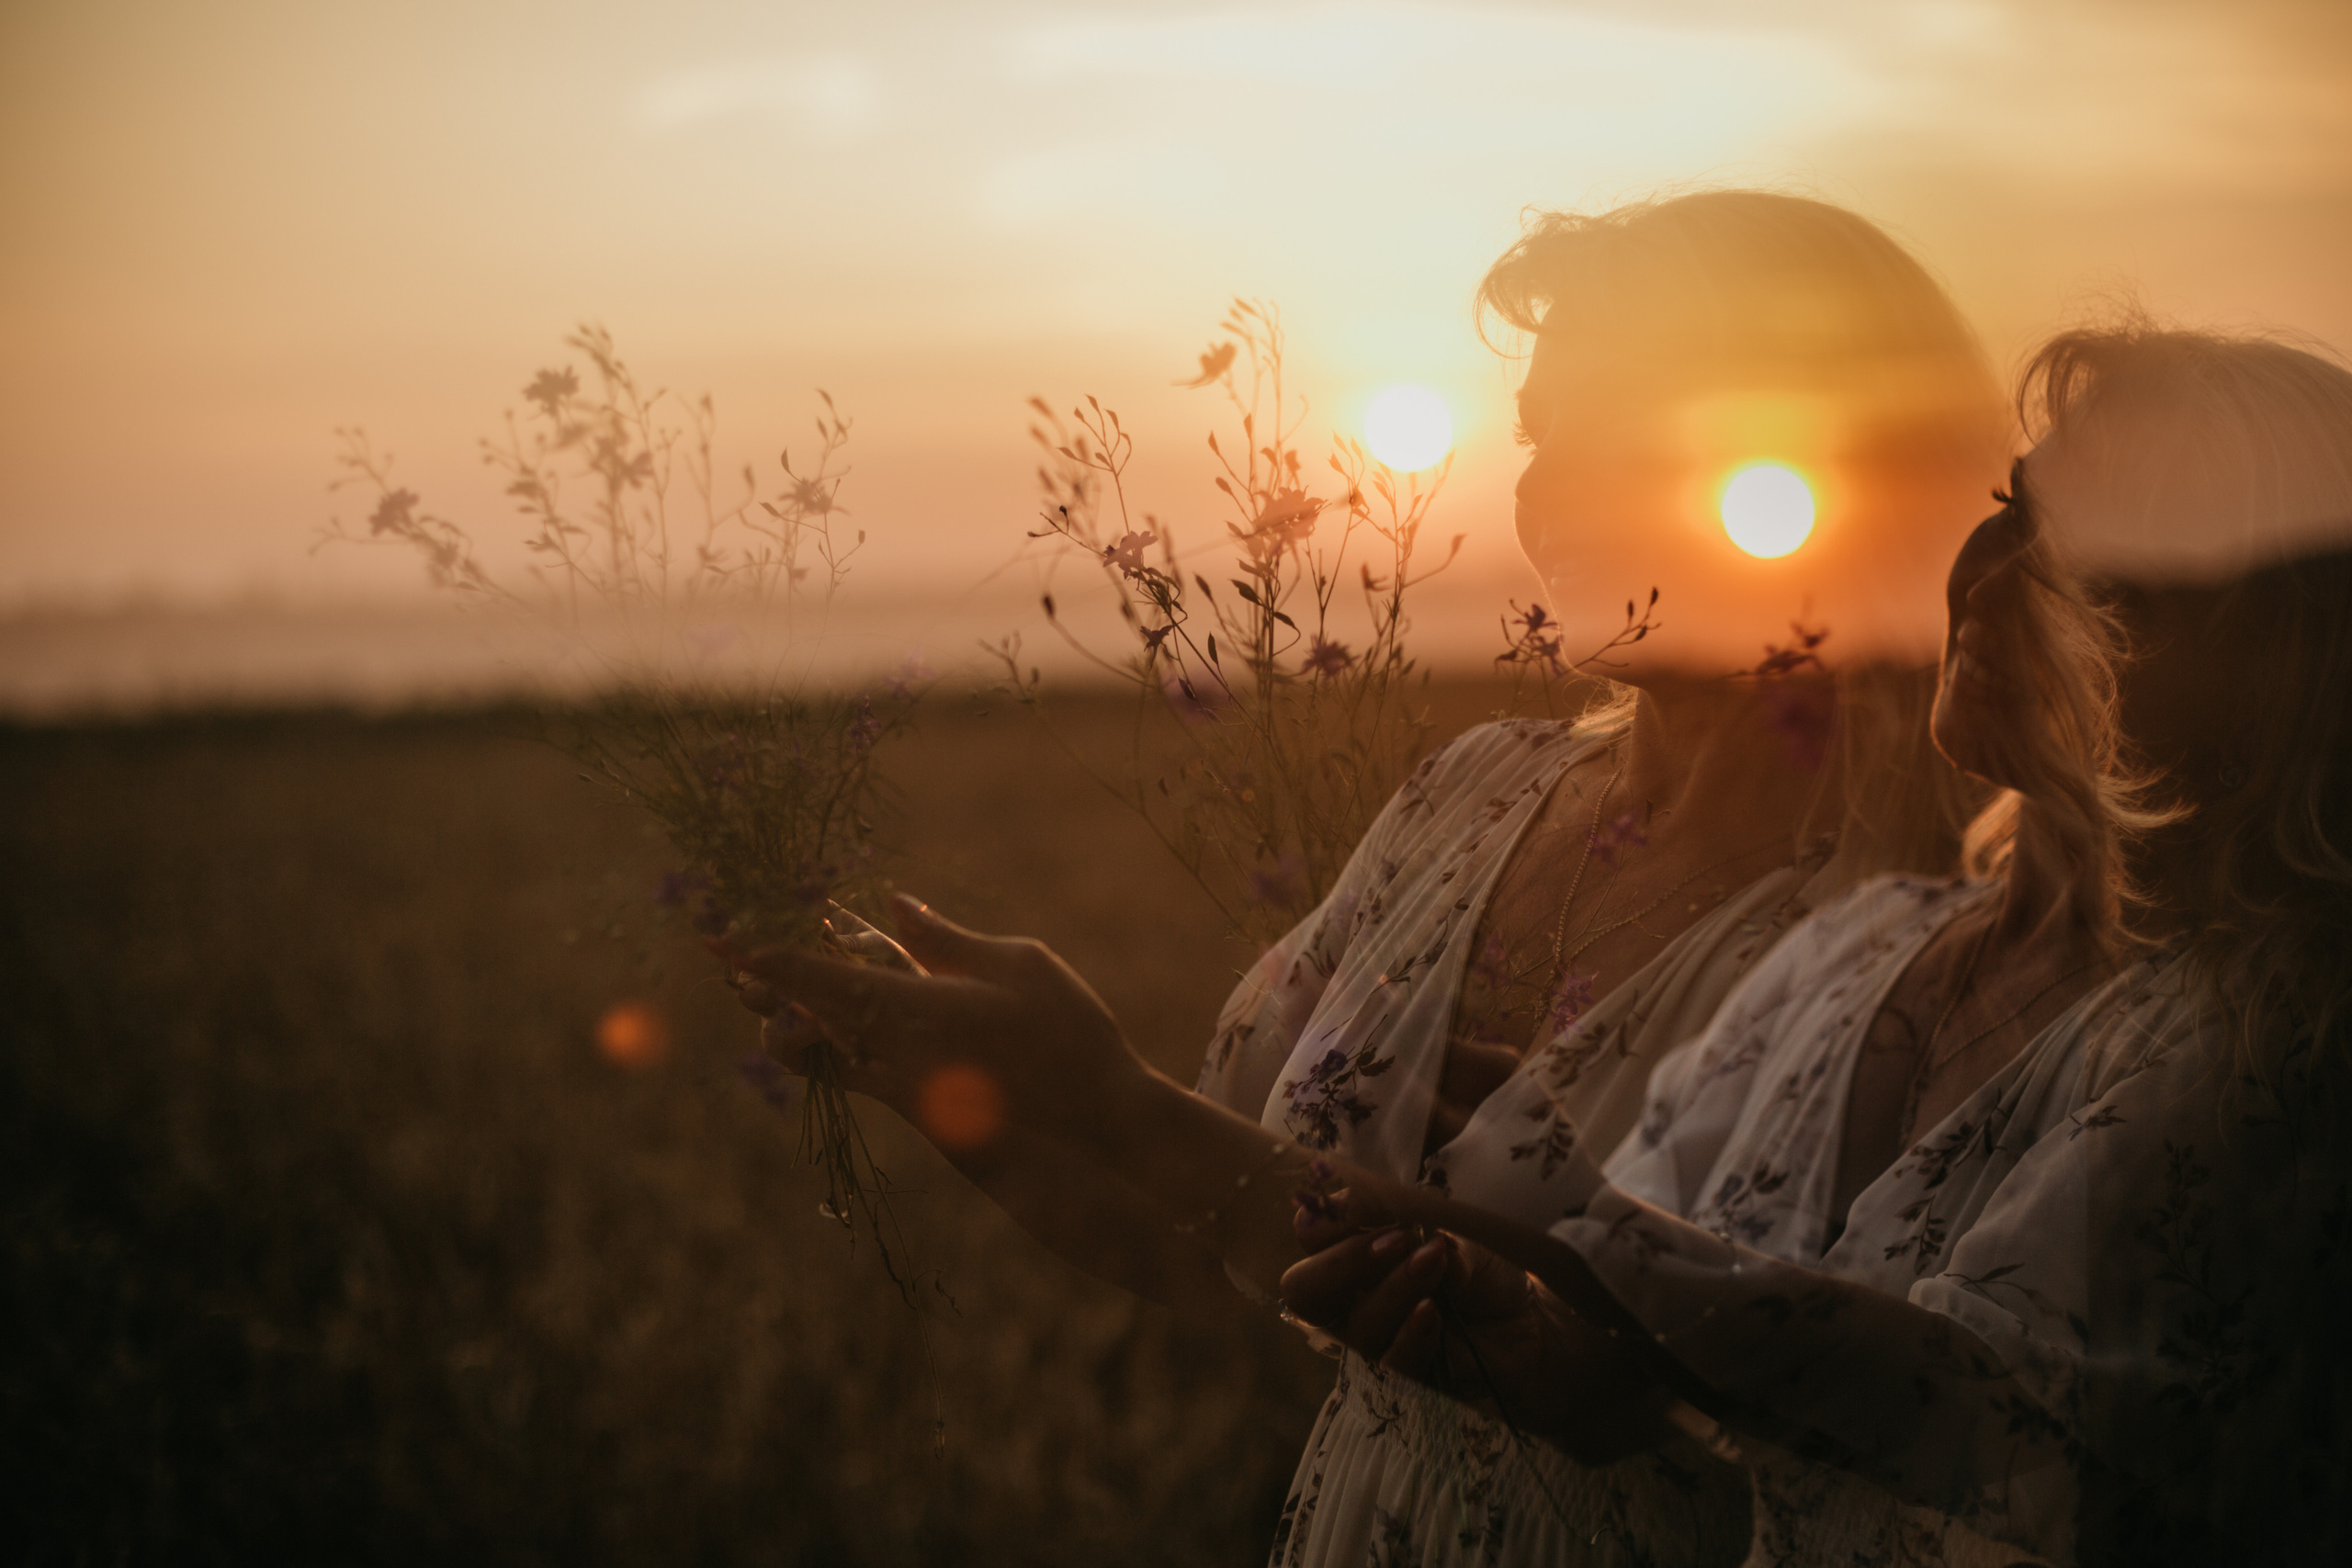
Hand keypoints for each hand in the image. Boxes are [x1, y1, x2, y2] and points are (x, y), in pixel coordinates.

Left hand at [718, 894, 1148, 1141]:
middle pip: (799, 1019)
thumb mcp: (1017, 964)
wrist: (1094, 1124)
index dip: (765, 958)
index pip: (817, 979)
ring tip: (783, 992)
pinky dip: (834, 1041)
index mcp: (913, 1008)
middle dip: (763, 989)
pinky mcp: (912, 1107)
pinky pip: (851, 1069)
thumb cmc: (1067, 1033)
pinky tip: (847, 1015)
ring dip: (792, 1020)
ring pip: (817, 1053)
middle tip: (733, 965)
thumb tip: (892, 905)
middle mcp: (892, 1052)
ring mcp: (898, 1086)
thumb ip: (944, 939)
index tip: (720, 940)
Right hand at [1281, 1185, 1676, 1463]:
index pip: (1309, 1238)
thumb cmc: (1484, 1275)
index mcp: (1351, 1257)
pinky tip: (1434, 1313)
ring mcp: (1374, 1345)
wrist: (1531, 1329)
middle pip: (1303, 1290)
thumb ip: (1421, 1232)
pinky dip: (1410, 1334)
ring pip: (1356, 1324)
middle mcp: (1350, 1303)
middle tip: (1396, 1239)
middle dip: (1342, 1260)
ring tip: (1435, 1261)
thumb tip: (1395, 1224)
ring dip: (1395, 1287)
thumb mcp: (1456, 1239)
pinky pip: (1390, 1364)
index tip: (1366, 1204)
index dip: (1328, 1220)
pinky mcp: (1404, 1383)